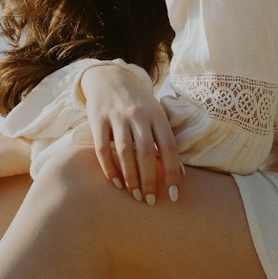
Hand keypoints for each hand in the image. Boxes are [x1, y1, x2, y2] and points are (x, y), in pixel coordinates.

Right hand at [79, 64, 183, 205]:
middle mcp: (138, 115)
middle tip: (150, 201)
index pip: (169, 147)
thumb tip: (179, 174)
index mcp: (157, 115)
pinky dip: (109, 168)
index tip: (172, 195)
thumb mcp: (156, 115)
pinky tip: (115, 182)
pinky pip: (102, 148)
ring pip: (125, 152)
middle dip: (149, 180)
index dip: (172, 172)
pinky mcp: (98, 120)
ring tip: (135, 195)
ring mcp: (117, 116)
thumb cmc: (138, 103)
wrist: (110, 77)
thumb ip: (165, 140)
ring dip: (131, 177)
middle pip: (146, 152)